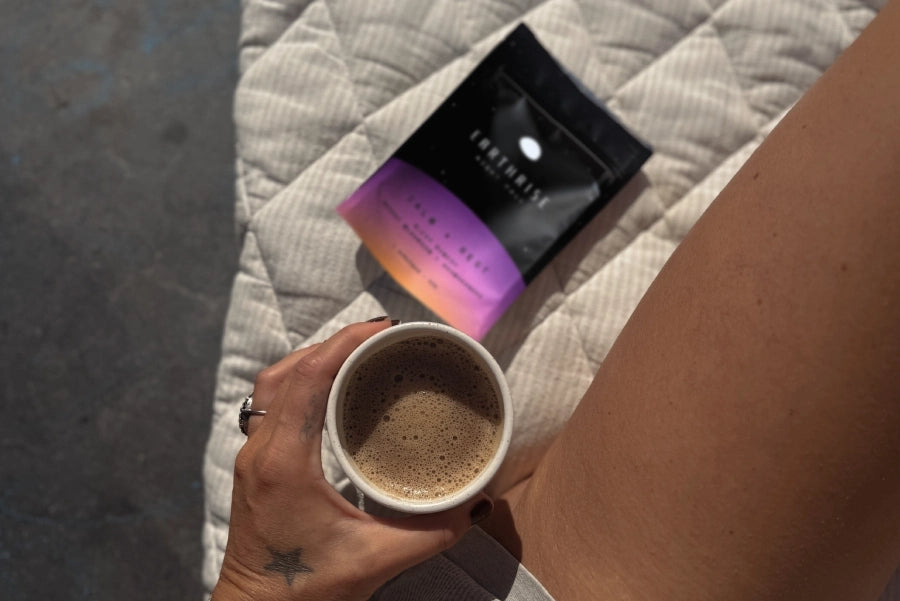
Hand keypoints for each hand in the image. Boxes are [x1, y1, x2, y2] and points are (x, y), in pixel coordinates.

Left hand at [213, 320, 492, 600]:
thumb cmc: (307, 591)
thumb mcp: (376, 561)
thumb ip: (432, 533)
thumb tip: (476, 504)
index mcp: (285, 463)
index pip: (306, 380)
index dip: (342, 344)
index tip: (382, 328)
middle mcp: (261, 451)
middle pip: (287, 371)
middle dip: (333, 344)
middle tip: (380, 336)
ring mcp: (252, 456)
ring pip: (274, 384)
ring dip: (313, 359)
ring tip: (358, 354)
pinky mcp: (255, 464)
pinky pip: (272, 403)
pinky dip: (301, 382)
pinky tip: (331, 389)